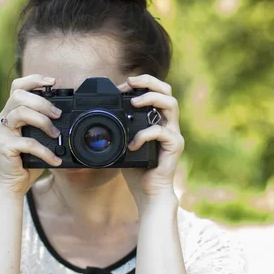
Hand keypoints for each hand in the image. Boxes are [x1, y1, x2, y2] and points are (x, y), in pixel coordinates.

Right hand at [0, 74, 63, 197]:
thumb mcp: (38, 139)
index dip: (34, 80)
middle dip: (42, 102)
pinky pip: (28, 143)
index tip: (53, 82)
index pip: (18, 87)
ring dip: (43, 121)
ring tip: (55, 134)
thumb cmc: (26, 162)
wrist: (11, 186)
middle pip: (19, 96)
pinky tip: (55, 159)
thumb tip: (67, 117)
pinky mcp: (3, 146)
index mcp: (11, 114)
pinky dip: (45, 151)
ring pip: (21, 113)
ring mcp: (1, 132)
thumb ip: (45, 126)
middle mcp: (3, 119)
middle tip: (57, 114)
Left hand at [117, 74, 183, 210]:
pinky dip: (144, 134)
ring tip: (133, 102)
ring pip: (170, 103)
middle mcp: (168, 123)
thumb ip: (119, 128)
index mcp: (157, 119)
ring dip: (150, 98)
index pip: (156, 91)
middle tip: (130, 83)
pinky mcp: (175, 146)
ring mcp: (174, 133)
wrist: (148, 193)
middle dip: (148, 81)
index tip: (121, 87)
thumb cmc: (136, 169)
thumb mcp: (123, 143)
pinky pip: (162, 132)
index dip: (141, 83)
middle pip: (167, 90)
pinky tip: (132, 144)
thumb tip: (98, 116)